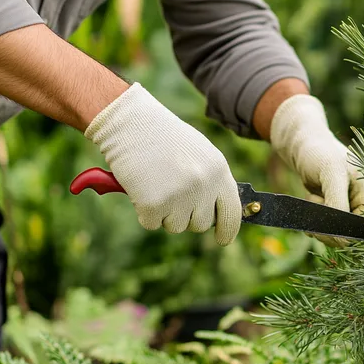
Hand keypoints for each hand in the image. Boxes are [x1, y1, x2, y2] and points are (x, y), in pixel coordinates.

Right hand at [84, 83, 241, 244]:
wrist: (131, 124)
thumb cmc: (165, 137)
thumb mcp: (200, 154)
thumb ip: (212, 182)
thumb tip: (220, 213)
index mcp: (219, 171)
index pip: (232, 213)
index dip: (228, 230)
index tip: (222, 239)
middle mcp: (203, 186)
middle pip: (200, 224)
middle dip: (186, 215)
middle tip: (171, 190)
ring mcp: (179, 196)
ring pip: (175, 226)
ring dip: (164, 212)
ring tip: (156, 182)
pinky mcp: (153, 205)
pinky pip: (151, 223)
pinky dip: (144, 211)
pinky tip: (142, 186)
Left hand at [270, 94, 363, 246]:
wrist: (302, 145)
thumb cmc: (319, 153)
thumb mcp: (331, 173)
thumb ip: (338, 203)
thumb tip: (343, 238)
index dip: (347, 232)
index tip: (326, 222)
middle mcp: (362, 202)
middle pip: (351, 235)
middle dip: (329, 228)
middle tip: (314, 209)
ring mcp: (349, 207)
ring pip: (337, 235)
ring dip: (320, 225)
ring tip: (313, 200)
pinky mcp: (335, 210)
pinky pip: (328, 229)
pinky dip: (315, 224)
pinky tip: (310, 207)